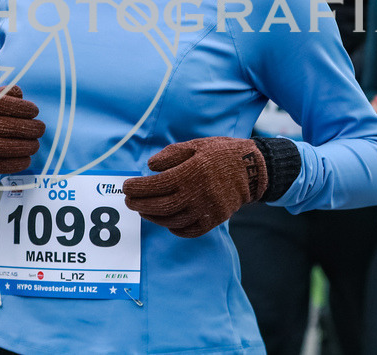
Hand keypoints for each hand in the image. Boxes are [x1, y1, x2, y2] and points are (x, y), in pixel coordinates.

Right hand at [0, 86, 45, 175]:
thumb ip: (2, 97)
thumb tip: (18, 92)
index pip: (2, 104)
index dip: (22, 107)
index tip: (35, 111)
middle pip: (7, 126)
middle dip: (30, 128)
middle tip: (40, 129)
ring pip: (6, 147)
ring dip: (27, 147)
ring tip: (35, 145)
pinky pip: (1, 165)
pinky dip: (18, 163)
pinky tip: (26, 159)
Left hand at [122, 137, 267, 237]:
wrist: (251, 169)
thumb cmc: (219, 153)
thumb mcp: (194, 145)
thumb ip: (170, 155)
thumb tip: (150, 167)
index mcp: (190, 173)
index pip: (156, 185)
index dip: (137, 188)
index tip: (126, 187)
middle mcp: (197, 194)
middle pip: (160, 206)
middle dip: (139, 205)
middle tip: (128, 201)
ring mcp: (206, 210)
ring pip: (172, 221)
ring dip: (152, 217)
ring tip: (142, 209)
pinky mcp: (214, 220)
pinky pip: (189, 230)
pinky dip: (174, 227)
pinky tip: (165, 220)